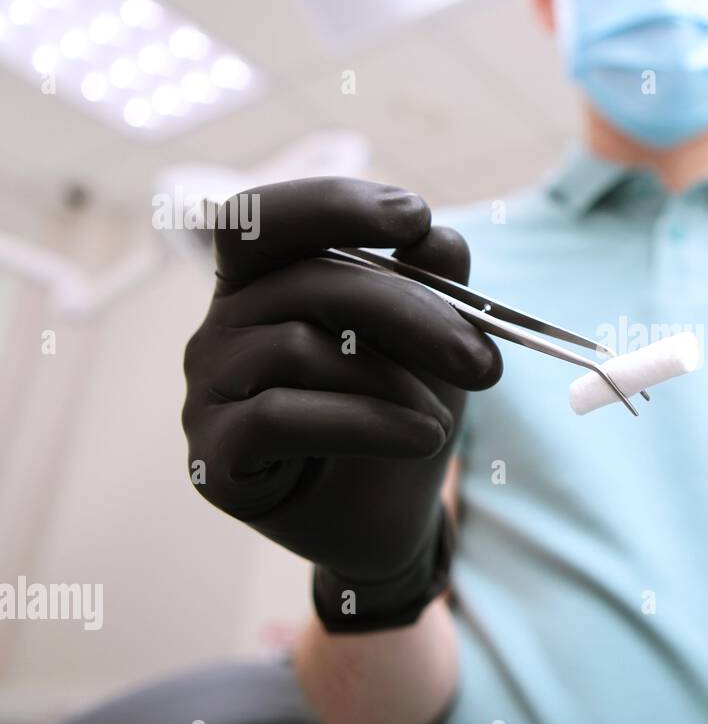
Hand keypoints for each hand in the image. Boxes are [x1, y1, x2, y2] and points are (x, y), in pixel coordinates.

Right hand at [181, 178, 501, 628]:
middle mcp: (223, 325)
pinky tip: (425, 439)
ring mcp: (207, 389)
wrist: (389, 518)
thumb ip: (435, 286)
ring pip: (298, 347)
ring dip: (393, 383)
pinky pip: (282, 416)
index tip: (417, 219)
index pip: (270, 217)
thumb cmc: (399, 414)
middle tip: (483, 361)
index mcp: (266, 283)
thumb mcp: (432, 346)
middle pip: (308, 282)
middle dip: (411, 313)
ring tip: (442, 423)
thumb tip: (439, 239)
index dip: (335, 204)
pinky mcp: (211, 454)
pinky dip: (369, 423)